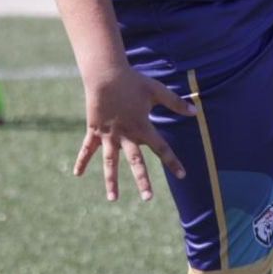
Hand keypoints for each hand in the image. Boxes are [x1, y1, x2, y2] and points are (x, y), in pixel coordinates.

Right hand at [73, 65, 195, 201]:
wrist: (106, 74)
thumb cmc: (133, 81)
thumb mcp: (157, 91)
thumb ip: (175, 103)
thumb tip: (195, 111)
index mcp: (142, 127)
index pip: (161, 148)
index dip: (173, 162)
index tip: (182, 176)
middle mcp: (126, 135)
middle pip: (136, 162)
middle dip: (142, 180)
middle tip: (148, 198)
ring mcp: (108, 135)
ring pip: (110, 162)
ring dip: (111, 181)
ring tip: (112, 199)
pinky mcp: (94, 131)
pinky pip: (87, 149)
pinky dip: (81, 161)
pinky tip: (77, 174)